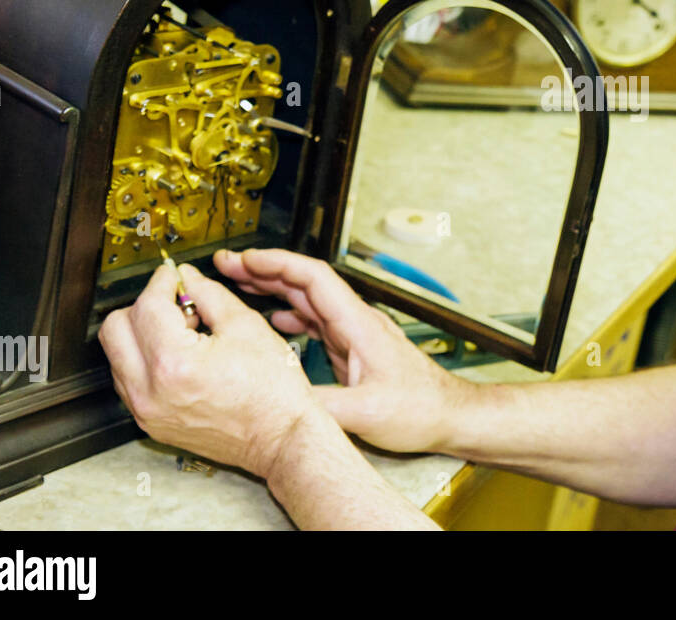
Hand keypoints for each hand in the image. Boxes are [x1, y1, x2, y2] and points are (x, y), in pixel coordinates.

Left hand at [99, 262, 323, 479]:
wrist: (280, 437)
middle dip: (144, 307)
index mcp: (175, 363)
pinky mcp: (150, 423)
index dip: (162, 282)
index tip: (174, 276)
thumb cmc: (273, 391)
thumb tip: (188, 278)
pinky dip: (147, 361)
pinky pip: (129, 381)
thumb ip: (210, 295)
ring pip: (116, 356)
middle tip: (176, 303)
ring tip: (184, 333)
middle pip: (115, 329)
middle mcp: (151, 391)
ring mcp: (147, 411)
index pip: (147, 306)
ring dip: (143, 334)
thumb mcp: (247, 327)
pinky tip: (181, 357)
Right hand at [213, 248, 476, 453]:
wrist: (449, 415)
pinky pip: (314, 323)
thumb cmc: (421, 408)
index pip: (313, 278)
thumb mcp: (368, 412)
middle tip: (226, 265)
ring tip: (237, 286)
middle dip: (264, 269)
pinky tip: (271, 323)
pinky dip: (288, 317)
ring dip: (272, 290)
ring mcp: (354, 334)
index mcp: (358, 324)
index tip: (244, 260)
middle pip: (305, 283)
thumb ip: (323, 406)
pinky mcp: (352, 350)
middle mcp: (355, 322)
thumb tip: (280, 401)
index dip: (276, 264)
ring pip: (307, 301)